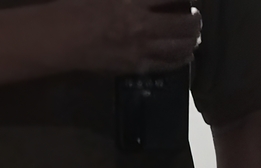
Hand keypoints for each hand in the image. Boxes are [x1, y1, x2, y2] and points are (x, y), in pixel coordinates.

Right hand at [59, 0, 202, 75]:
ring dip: (192, 40)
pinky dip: (181, 59)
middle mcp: (142, 25)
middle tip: (197, 16)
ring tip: (195, 35)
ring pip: (180, 47)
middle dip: (195, 20)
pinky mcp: (139, 66)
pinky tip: (186, 55)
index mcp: (132, 1)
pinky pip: (168, 65)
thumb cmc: (78, 6)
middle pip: (183, 25)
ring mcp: (142, 49)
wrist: (63, 37)